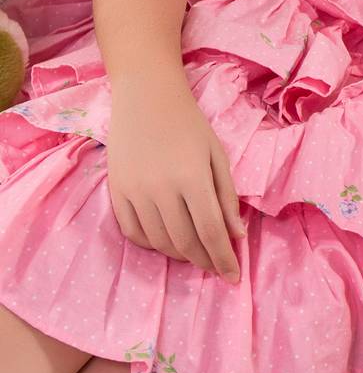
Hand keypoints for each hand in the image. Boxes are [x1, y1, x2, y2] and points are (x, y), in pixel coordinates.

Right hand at [107, 75, 244, 280]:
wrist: (146, 95)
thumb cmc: (189, 123)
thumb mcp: (217, 154)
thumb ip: (226, 195)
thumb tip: (236, 234)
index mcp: (192, 178)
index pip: (210, 232)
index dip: (223, 259)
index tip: (233, 277)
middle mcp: (161, 188)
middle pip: (185, 242)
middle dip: (204, 261)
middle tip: (216, 266)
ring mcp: (135, 191)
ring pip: (158, 242)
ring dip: (179, 255)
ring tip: (195, 254)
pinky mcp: (116, 191)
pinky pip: (132, 232)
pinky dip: (151, 244)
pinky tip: (165, 242)